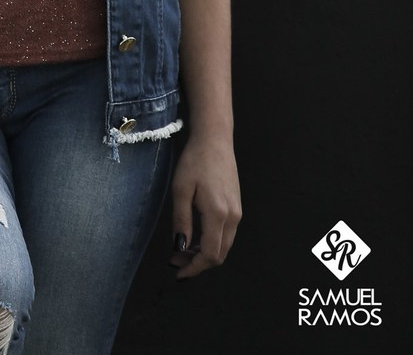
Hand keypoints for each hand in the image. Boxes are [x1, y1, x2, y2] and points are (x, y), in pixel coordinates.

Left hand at [170, 134, 240, 277]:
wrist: (215, 140)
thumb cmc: (195, 161)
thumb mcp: (181, 189)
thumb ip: (181, 221)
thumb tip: (180, 248)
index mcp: (218, 214)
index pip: (210, 254)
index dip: (194, 268)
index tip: (178, 272)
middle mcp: (232, 217)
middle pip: (219, 255)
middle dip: (197, 263)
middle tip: (175, 260)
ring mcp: (237, 213)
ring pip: (223, 246)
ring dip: (204, 253)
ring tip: (182, 249)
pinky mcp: (236, 207)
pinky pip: (225, 234)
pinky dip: (211, 242)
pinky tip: (195, 236)